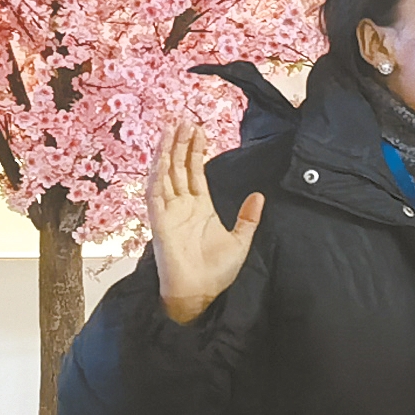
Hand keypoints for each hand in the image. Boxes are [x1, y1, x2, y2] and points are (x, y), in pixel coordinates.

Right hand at [150, 122, 260, 323]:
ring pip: (165, 175)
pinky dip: (156, 176)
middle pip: (178, 167)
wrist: (201, 294)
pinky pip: (155, 194)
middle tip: (184, 119)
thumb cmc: (217, 272)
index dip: (195, 150)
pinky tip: (160, 158)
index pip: (194, 171)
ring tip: (172, 129)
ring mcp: (169, 212)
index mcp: (200, 207)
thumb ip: (248, 217)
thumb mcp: (241, 240)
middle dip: (180, 143)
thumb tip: (259, 195)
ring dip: (167, 152)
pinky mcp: (159, 222)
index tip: (199, 129)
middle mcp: (182, 206)